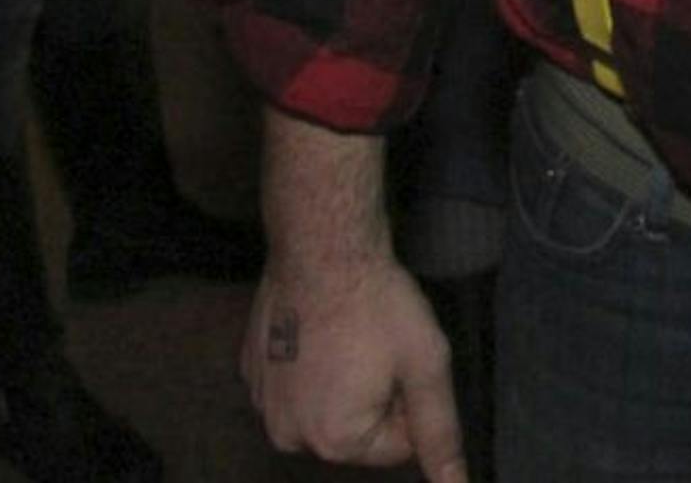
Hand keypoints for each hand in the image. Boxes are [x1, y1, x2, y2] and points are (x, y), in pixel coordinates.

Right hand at [243, 254, 465, 478]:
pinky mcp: (251, 370)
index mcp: (335, 443)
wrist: (321, 246)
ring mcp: (263, 404)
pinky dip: (311, 362)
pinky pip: (295, 381)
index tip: (402, 358)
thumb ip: (440, 432)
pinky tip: (321, 326)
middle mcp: (289, 436)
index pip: (397, 445)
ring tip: (351, 333)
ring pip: (325, 405)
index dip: (410, 399)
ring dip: (344, 378)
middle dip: (376, 393)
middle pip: (358, 430)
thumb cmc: (379, 304)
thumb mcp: (426, 365)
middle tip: (378, 343)